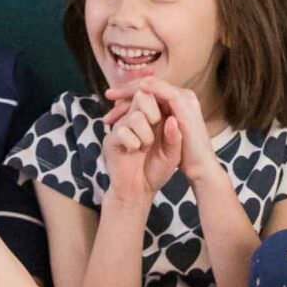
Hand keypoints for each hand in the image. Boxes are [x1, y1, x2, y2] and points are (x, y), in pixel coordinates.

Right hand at [100, 87, 180, 205]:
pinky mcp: (111, 138)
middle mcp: (135, 118)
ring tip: (146, 146)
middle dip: (153, 112)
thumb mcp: (172, 155)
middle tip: (155, 125)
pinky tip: (133, 151)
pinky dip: (133, 142)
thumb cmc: (157, 170)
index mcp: (152, 117)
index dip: (158, 97)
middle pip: (141, 96)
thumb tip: (171, 119)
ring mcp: (122, 127)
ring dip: (145, 133)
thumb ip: (175, 137)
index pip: (154, 96)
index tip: (166, 110)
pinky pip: (122, 131)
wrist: (138, 191)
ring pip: (135, 116)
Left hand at [110, 78, 216, 188]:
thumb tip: (134, 117)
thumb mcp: (164, 137)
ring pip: (152, 84)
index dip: (130, 93)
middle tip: (108, 94)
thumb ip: (154, 124)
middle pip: (149, 84)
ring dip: (131, 89)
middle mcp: (182, 96)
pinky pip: (160, 89)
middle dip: (126, 89)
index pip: (151, 90)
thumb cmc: (183, 156)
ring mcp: (184, 98)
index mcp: (177, 103)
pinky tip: (129, 96)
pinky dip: (145, 89)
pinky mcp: (183, 103)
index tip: (113, 101)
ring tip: (113, 96)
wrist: (200, 168)